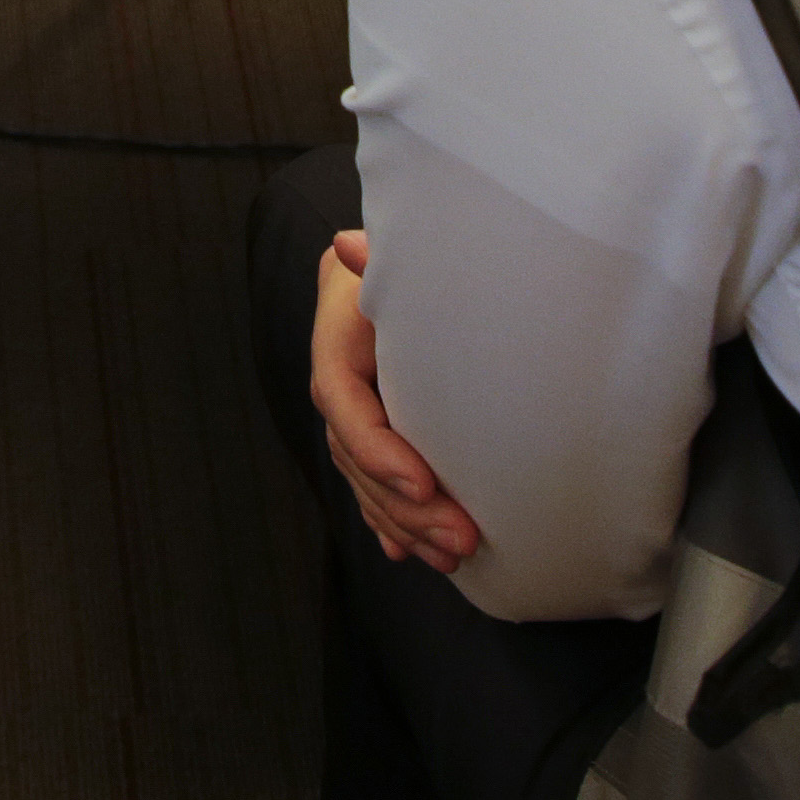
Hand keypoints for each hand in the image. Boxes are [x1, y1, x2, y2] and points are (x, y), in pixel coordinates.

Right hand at [313, 231, 480, 573]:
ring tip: (454, 555)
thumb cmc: (403, 266)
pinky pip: (374, 489)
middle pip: (358, 459)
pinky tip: (409, 554)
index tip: (423, 482)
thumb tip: (350, 244)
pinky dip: (390, 524)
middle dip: (406, 507)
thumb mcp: (394, 260)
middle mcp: (339, 392)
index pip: (345, 406)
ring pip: (366, 484)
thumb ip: (375, 260)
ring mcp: (354, 420)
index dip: (378, 449)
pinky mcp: (373, 440)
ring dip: (405, 525)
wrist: (389, 280)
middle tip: (462, 537)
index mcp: (337, 349)